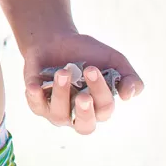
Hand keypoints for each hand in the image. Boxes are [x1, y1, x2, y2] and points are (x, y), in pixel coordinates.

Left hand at [21, 32, 143, 135]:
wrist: (57, 40)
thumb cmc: (88, 53)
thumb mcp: (114, 60)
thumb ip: (129, 77)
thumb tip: (130, 95)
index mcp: (100, 107)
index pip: (104, 108)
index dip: (100, 92)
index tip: (92, 69)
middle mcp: (78, 114)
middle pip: (85, 126)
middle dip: (84, 111)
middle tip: (83, 95)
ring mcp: (57, 112)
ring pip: (59, 115)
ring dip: (61, 94)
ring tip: (63, 72)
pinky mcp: (37, 103)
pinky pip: (36, 106)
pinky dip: (34, 97)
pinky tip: (35, 86)